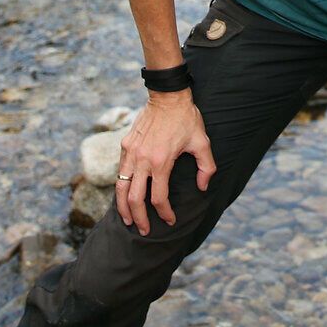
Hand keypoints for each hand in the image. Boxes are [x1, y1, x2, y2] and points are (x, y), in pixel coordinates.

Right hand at [116, 89, 215, 228]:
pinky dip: (120, 188)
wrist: (167, 96)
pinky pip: (119, 171)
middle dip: (139, 218)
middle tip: (144, 231)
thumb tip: (203, 188)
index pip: (158, 198)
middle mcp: (143, 160)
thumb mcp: (203, 142)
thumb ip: (207, 167)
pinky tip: (124, 196)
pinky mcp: (125, 145)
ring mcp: (131, 152)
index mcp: (161, 161)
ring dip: (123, 207)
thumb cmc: (186, 119)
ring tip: (128, 220)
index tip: (169, 220)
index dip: (164, 213)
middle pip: (135, 198)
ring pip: (120, 187)